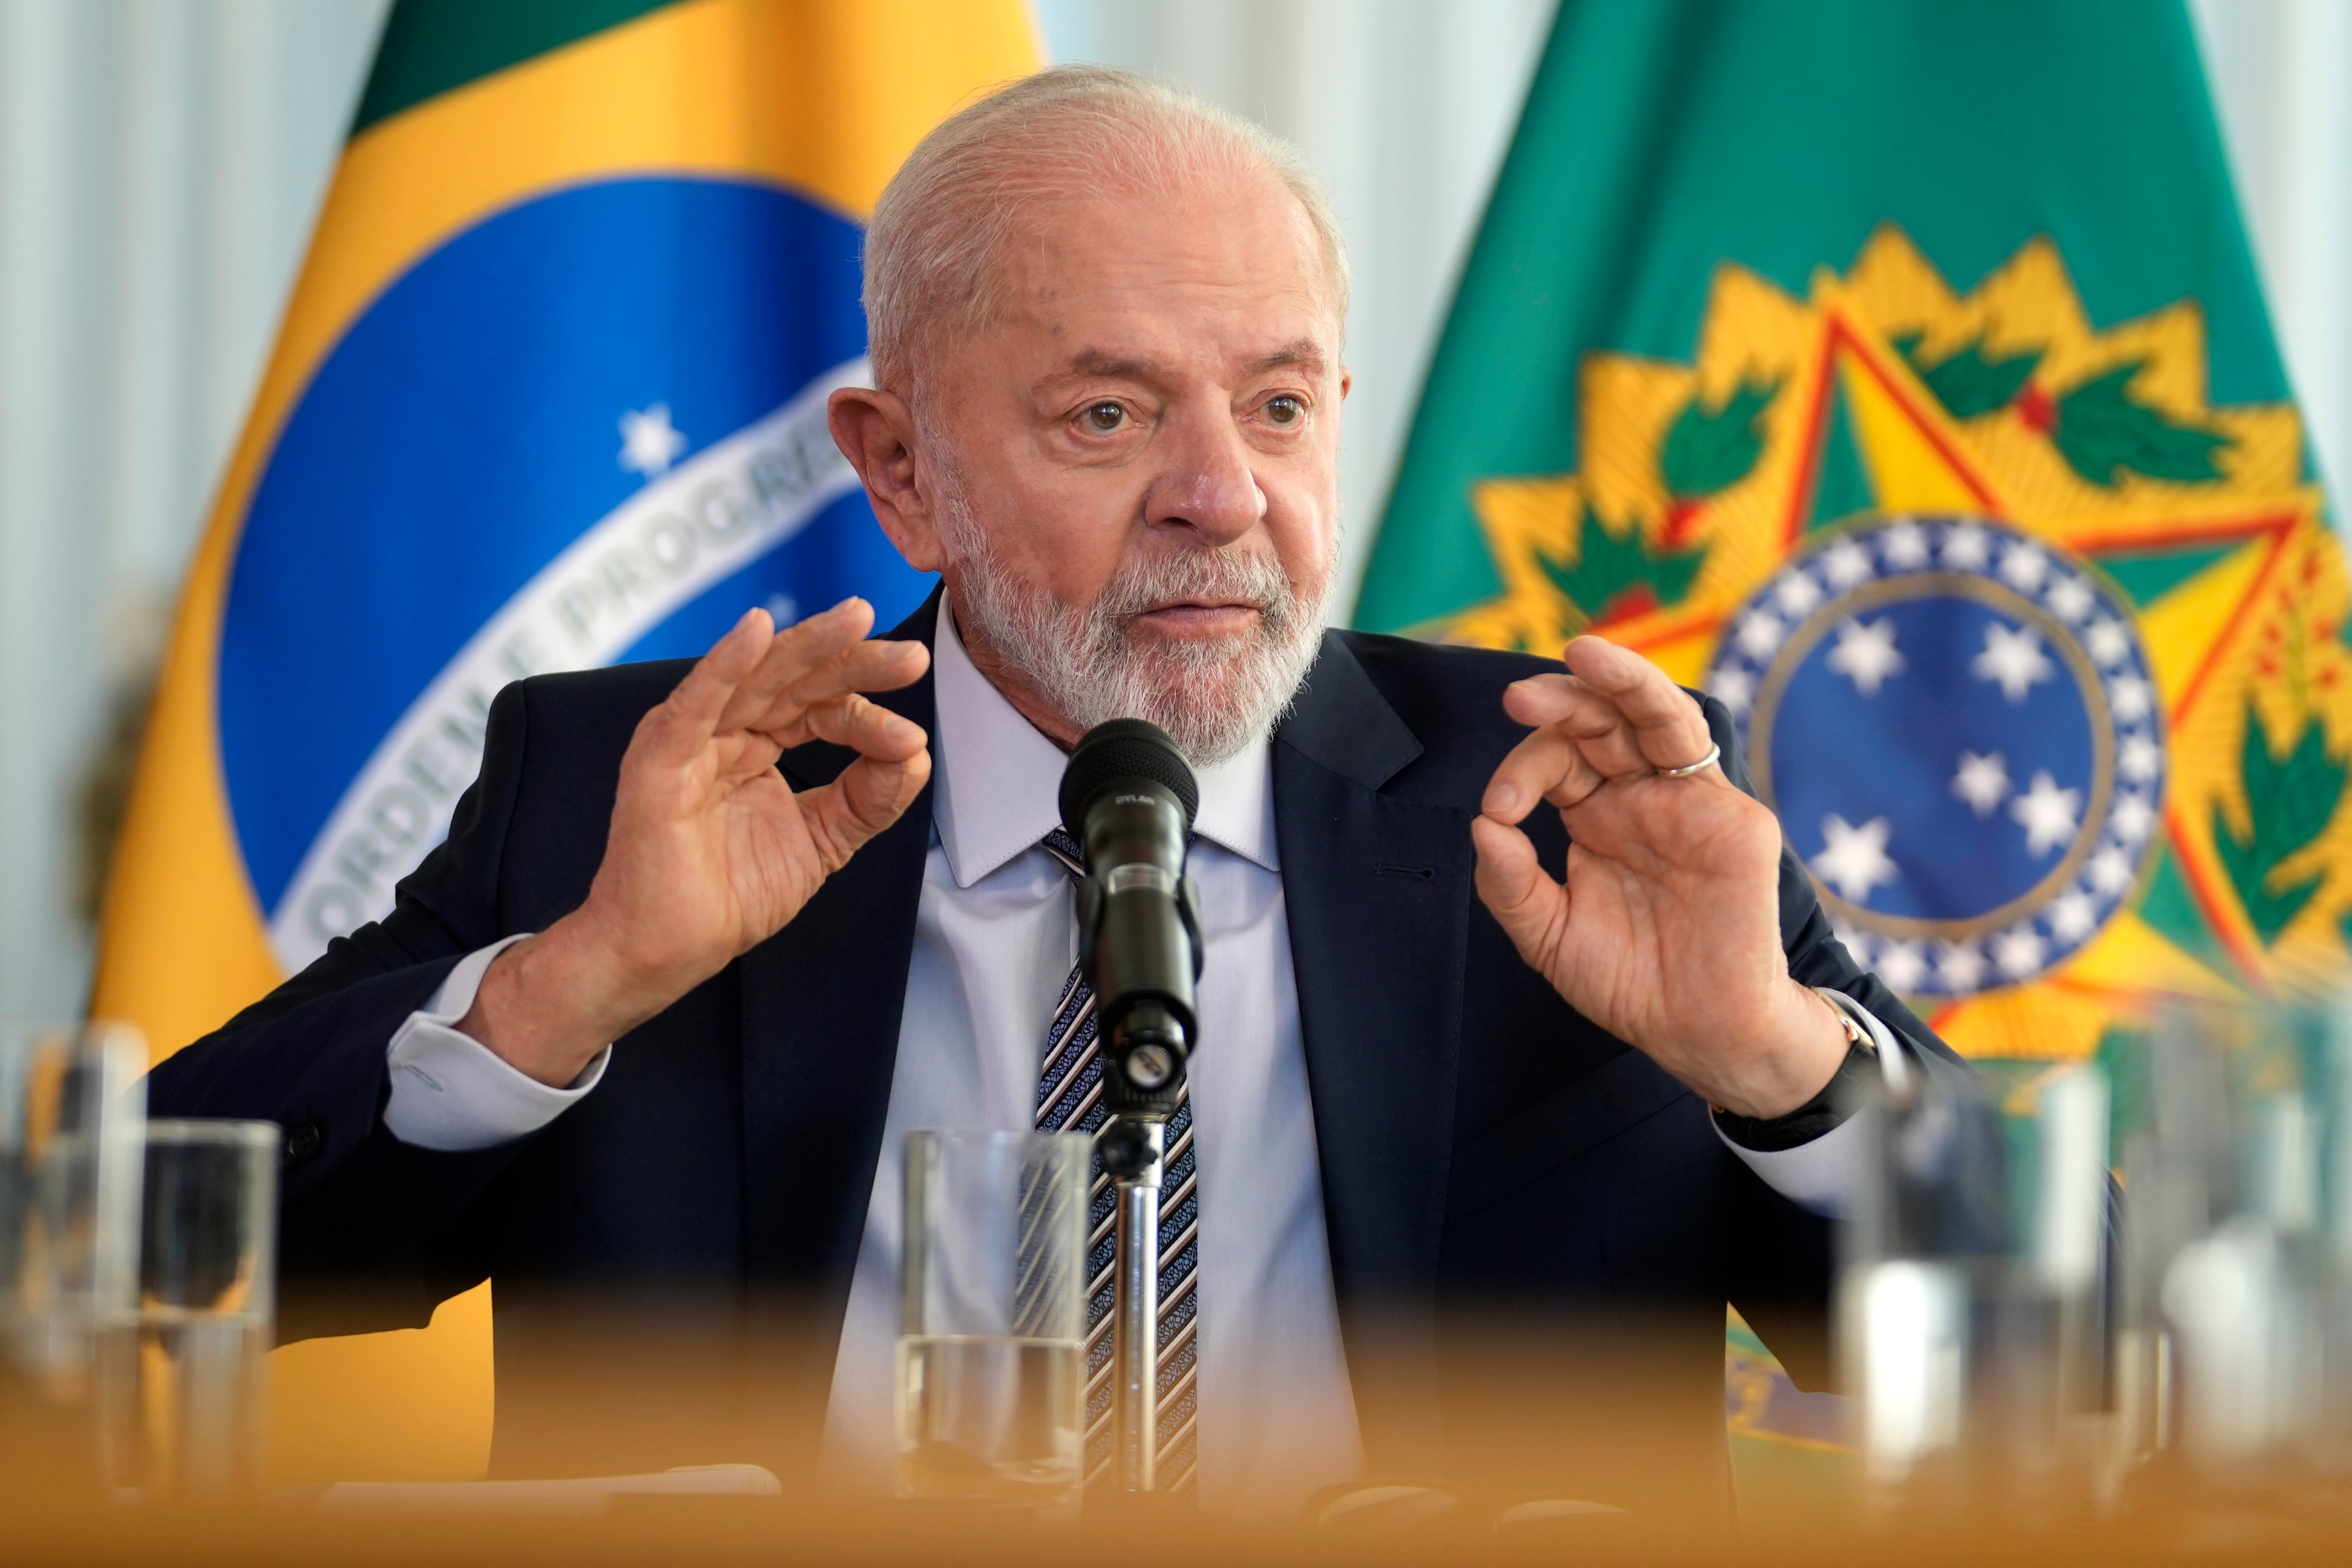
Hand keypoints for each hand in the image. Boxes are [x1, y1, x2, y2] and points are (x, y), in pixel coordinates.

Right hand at [461, 598, 930, 1084]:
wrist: (667, 951)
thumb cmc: (727, 896)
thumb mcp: (822, 841)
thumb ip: (867, 798)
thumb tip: (916, 755)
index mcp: (759, 743)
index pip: (822, 708)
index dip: (869, 716)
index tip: (912, 740)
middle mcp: (726, 731)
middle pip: (797, 680)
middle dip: (855, 662)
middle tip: (909, 657)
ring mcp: (691, 740)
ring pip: (756, 677)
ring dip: (806, 645)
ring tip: (855, 619)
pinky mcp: (658, 758)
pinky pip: (695, 703)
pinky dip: (724, 665)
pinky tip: (756, 632)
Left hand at [1470, 636, 1847, 1120]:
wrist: (1697, 1032)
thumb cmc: (1629, 983)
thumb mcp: (1548, 937)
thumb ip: (1511, 884)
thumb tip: (1482, 826)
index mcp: (1599, 816)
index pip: (1558, 761)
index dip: (1523, 769)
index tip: (1502, 808)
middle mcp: (1642, 797)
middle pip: (1602, 722)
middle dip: (1561, 699)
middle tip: (1519, 697)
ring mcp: (1689, 801)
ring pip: (1655, 714)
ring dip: (1620, 677)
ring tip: (1583, 652)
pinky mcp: (1731, 817)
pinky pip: (1694, 752)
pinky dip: (1657, 713)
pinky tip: (1624, 697)